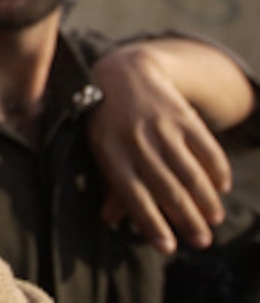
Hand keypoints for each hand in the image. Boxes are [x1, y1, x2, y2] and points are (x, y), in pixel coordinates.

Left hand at [88, 41, 231, 253]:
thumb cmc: (105, 120)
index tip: (167, 247)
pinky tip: (220, 186)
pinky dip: (216, 169)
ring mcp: (161, 127)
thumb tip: (109, 220)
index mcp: (110, 153)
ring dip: (206, 199)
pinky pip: (205, 147)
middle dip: (187, 219)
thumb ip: (108, 183)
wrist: (122, 71)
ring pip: (190, 171)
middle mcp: (136, 141)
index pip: (133, 195)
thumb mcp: (98, 148)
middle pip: (167, 188)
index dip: (151, 223)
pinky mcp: (182, 115)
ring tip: (214, 219)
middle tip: (202, 241)